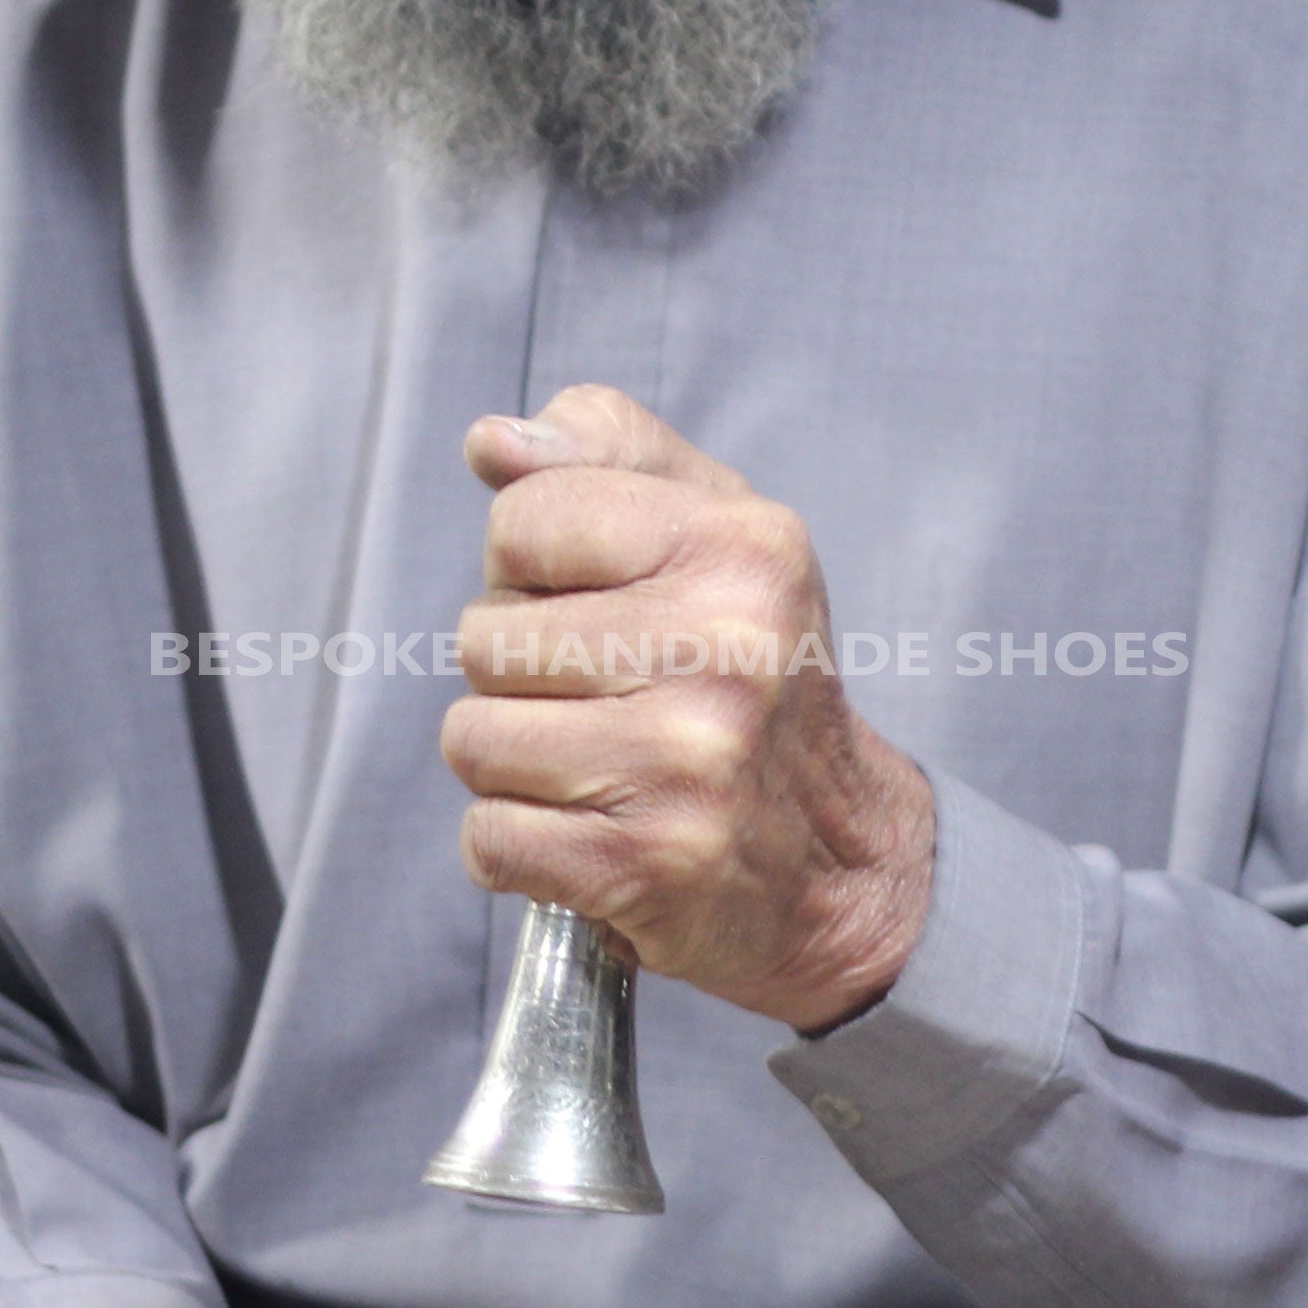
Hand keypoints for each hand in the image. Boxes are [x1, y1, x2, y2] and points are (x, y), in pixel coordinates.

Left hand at [446, 383, 936, 1031]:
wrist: (835, 861)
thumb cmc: (748, 675)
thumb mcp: (716, 529)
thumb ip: (608, 454)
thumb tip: (493, 443)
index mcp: (743, 549)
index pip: (522, 519)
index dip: (529, 567)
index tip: (594, 604)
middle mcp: (725, 651)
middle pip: (484, 636)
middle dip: (517, 672)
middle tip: (602, 698)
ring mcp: (686, 763)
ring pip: (473, 739)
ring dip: (511, 762)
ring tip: (593, 766)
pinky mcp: (643, 864)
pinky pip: (488, 837)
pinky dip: (514, 845)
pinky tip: (587, 832)